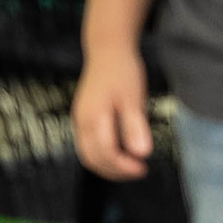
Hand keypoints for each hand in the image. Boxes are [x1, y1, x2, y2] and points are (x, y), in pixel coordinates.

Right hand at [73, 48, 152, 179]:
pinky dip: (104, 157)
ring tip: (132, 165)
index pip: (106, 153)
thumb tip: (142, 153)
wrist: (107, 50)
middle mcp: (81, 121)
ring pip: (88, 156)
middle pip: (93, 160)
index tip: (144, 167)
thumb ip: (135, 126)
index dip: (125, 166)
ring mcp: (79, 121)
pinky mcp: (82, 120)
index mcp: (94, 116)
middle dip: (116, 171)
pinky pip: (88, 147)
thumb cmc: (123, 72)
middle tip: (140, 170)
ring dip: (109, 167)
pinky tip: (123, 153)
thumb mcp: (133, 97)